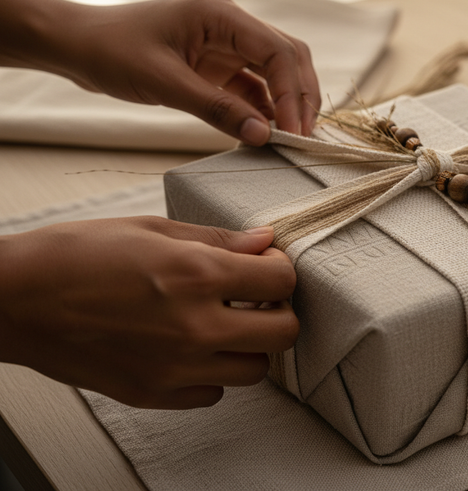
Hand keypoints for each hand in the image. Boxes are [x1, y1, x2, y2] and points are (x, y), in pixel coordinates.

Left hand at [0, 0, 320, 142]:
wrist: (79, 46)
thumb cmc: (113, 52)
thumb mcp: (165, 84)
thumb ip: (217, 110)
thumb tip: (263, 137)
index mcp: (222, 15)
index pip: (278, 51)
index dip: (293, 93)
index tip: (293, 132)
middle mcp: (232, 26)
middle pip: (288, 58)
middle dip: (301, 98)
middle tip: (302, 138)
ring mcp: (228, 45)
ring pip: (277, 73)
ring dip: (287, 105)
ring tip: (290, 140)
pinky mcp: (219, 66)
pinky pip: (254, 88)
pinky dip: (265, 111)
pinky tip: (266, 134)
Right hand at [0, 217, 298, 408]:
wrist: (15, 299)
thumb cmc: (75, 256)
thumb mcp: (152, 230)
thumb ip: (218, 240)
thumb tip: (262, 241)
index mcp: (196, 275)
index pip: (282, 282)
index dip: (281, 269)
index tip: (267, 266)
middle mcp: (194, 326)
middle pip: (284, 334)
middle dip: (278, 312)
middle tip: (256, 298)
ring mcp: (175, 367)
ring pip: (254, 371)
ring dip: (250, 346)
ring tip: (224, 323)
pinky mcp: (153, 394)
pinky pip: (212, 394)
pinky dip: (213, 374)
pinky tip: (193, 348)